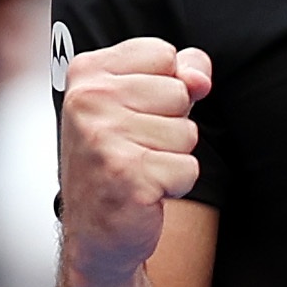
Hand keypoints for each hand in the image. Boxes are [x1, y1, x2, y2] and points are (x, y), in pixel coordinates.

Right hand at [57, 38, 212, 286]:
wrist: (95, 232)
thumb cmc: (119, 160)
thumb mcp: (141, 102)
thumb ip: (178, 73)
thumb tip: (200, 79)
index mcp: (86, 73)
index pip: (164, 54)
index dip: (163, 87)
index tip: (134, 112)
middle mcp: (88, 101)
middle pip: (179, 92)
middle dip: (171, 124)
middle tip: (136, 147)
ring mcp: (103, 139)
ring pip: (187, 131)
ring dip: (173, 156)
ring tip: (140, 168)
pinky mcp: (127, 176)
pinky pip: (188, 168)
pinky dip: (175, 184)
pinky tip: (145, 191)